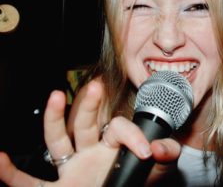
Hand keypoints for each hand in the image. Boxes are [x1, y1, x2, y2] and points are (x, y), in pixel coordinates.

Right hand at [0, 81, 181, 186]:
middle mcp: (91, 153)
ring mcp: (73, 169)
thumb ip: (165, 156)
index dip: (131, 135)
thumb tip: (160, 147)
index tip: (146, 151)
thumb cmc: (136, 185)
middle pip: (86, 124)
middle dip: (89, 105)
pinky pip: (28, 183)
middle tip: (97, 85)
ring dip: (54, 120)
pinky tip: (0, 162)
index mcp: (113, 146)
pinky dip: (10, 174)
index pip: (118, 129)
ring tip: (54, 96)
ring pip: (58, 140)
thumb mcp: (157, 171)